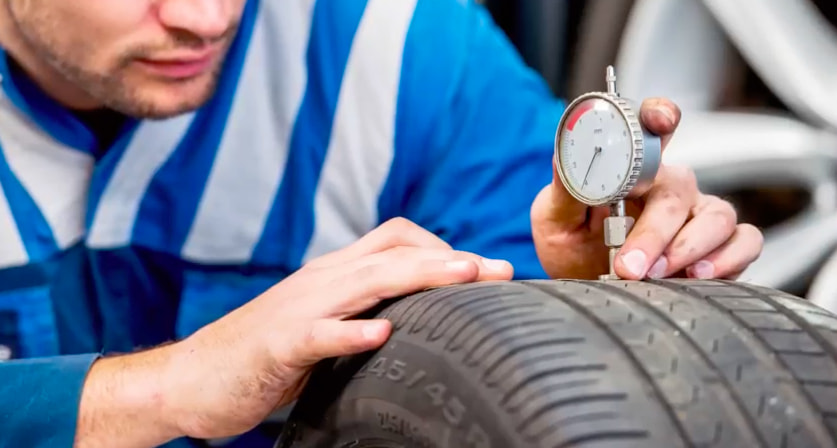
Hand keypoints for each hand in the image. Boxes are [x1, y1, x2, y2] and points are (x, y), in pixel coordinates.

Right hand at [158, 218, 511, 439]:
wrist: (192, 377)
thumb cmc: (265, 354)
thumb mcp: (322, 324)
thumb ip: (362, 312)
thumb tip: (415, 318)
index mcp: (334, 276)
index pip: (395, 240)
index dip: (442, 248)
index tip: (483, 270)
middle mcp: (321, 281)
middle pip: (392, 253)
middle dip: (449, 258)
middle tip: (498, 270)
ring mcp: (298, 310)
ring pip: (365, 282)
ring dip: (417, 277)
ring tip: (462, 278)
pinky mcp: (277, 345)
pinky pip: (317, 334)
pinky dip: (349, 333)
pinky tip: (378, 336)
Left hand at [530, 98, 762, 279]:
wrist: (578, 282)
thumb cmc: (568, 243)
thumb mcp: (554, 216)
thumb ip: (566, 188)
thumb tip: (566, 156)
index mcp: (632, 168)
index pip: (652, 129)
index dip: (660, 117)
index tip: (659, 122)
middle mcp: (669, 186)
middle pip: (679, 191)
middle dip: (655, 232)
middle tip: (628, 266)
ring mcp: (697, 215)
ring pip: (718, 217)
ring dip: (689, 248)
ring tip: (658, 274)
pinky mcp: (718, 248)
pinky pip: (745, 243)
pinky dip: (729, 260)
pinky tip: (696, 276)